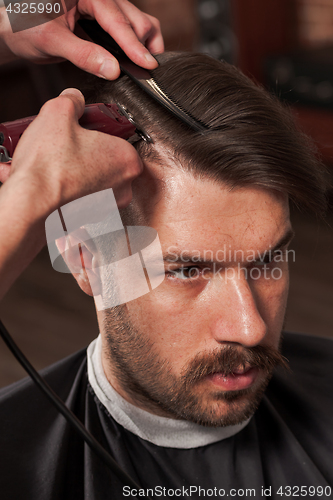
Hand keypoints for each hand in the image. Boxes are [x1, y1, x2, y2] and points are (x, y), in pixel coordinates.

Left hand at [0, 0, 163, 77]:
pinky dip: (134, 45)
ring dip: (143, 43)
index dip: (133, 44)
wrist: (14, 29)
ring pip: (137, 21)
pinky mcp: (103, 19)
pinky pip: (128, 28)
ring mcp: (103, 7)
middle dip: (142, 44)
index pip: (116, 18)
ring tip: (143, 65)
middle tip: (147, 70)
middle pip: (134, 17)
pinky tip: (134, 60)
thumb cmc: (23, 26)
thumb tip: (112, 69)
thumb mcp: (51, 41)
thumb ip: (83, 54)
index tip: (147, 64)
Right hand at [0, 88, 143, 212]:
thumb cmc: (50, 166)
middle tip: (66, 144)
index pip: (121, 138)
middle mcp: (123, 187)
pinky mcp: (89, 217)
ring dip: (72, 169)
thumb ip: (73, 101)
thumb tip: (74, 100)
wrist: (31, 200)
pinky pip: (79, 196)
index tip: (85, 128)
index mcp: (126, 160)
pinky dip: (64, 186)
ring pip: (91, 179)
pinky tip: (47, 178)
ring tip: (52, 161)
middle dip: (84, 150)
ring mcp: (107, 206)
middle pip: (105, 159)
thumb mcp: (59, 113)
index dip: (100, 130)